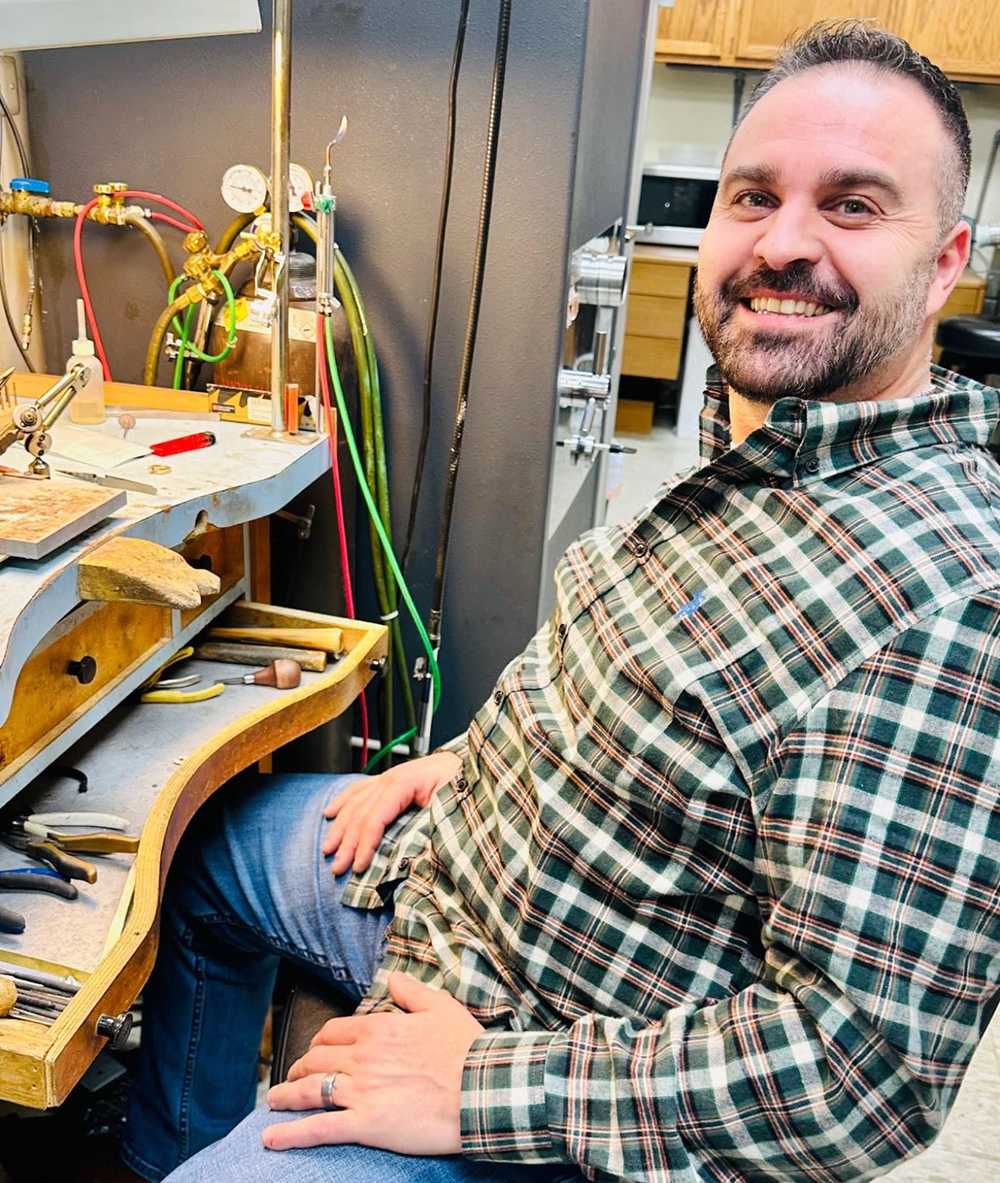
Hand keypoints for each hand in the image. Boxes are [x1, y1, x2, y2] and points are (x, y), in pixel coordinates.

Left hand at [263, 972, 483, 1154]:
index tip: (315, 1050)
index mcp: (379, 1028)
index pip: (334, 1032)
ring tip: (274, 1101)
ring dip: (286, 1095)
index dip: (319, 1042)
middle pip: (316, 1059)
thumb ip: (412, 992)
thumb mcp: (441, 1008)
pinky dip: (290, 1134)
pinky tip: (270, 1139)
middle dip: (299, 1068)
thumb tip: (392, 978)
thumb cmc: (466, 1049)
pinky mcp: (366, 1124)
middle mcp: (363, 1057)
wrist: (481, 1088)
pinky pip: (319, 1128)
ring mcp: (362, 1090)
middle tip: (293, 1077)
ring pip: (310, 1090)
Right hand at [322, 751, 460, 873]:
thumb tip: (410, 862)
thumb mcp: (452, 813)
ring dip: (340, 827)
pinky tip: (330, 813)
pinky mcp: (395, 780)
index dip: (364, 844)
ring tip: (328, 849)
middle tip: (337, 868)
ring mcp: (393, 776)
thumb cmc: (468, 788)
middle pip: (362, 812)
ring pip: (356, 801)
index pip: (375, 817)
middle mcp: (394, 777)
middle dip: (348, 842)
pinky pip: (361, 790)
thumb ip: (430, 834)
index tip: (358, 868)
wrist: (476, 767)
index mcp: (407, 783)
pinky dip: (344, 802)